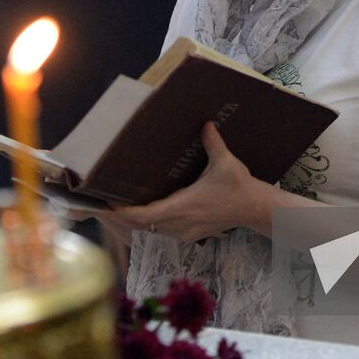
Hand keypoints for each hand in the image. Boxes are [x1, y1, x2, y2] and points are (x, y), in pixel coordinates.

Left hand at [109, 123, 269, 242]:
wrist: (254, 209)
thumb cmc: (239, 186)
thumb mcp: (226, 162)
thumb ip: (213, 142)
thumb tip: (205, 123)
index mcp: (184, 206)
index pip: (145, 216)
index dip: (123, 212)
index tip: (108, 204)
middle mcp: (181, 223)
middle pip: (141, 226)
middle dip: (121, 217)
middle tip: (103, 204)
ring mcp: (185, 233)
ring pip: (151, 231)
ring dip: (134, 221)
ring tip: (117, 207)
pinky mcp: (189, 235)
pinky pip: (161, 233)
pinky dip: (149, 224)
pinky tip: (142, 212)